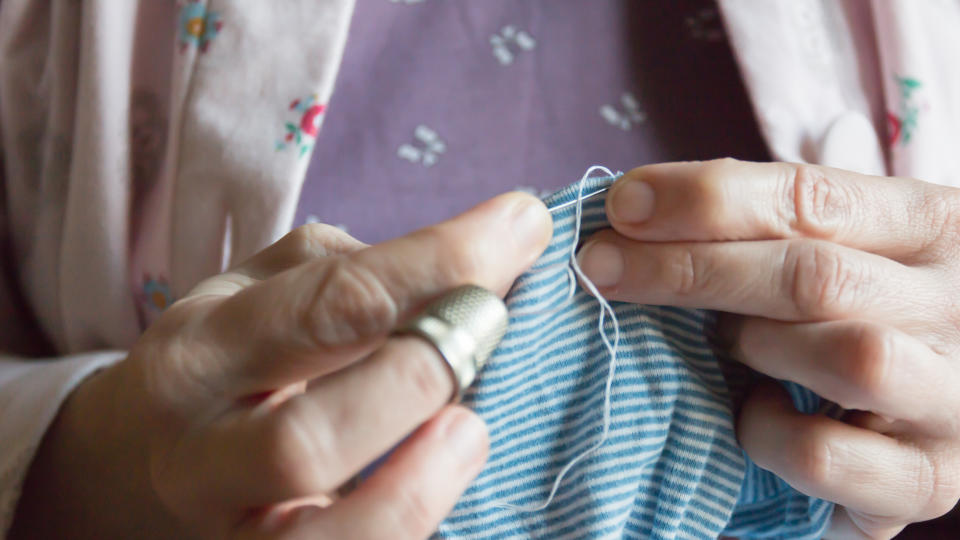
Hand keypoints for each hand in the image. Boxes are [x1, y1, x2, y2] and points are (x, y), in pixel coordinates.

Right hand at [10, 193, 551, 538]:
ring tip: (469, 429)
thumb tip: (473, 263)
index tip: (520, 226)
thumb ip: (348, 271)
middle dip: (427, 372)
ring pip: (319, 536)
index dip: (441, 265)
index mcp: (200, 351)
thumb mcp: (262, 292)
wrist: (139, 456)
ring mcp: (228, 527)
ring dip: (418, 483)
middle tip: (496, 323)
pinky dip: (402, 524)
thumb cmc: (230, 358)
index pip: (334, 304)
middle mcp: (199, 451)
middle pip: (311, 437)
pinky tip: (446, 475)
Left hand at [576, 158, 959, 538]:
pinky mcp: (927, 480)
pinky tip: (753, 415)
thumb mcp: (844, 243)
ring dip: (756, 346)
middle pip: (815, 276)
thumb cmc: (871, 304)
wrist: (953, 387)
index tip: (622, 203)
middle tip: (603, 265)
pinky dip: (769, 435)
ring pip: (850, 358)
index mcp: (935, 225)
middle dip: (690, 268)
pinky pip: (829, 457)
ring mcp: (952, 399)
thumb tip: (636, 207)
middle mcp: (959, 307)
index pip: (813, 198)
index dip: (705, 198)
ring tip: (723, 345)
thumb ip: (768, 223)